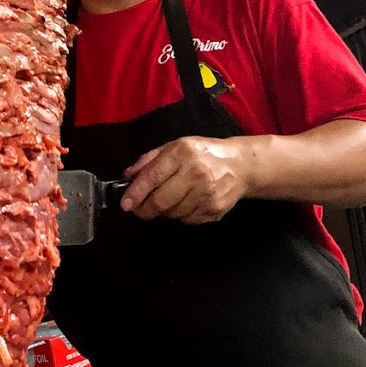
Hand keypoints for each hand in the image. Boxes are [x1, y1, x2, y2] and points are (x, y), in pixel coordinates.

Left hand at [121, 137, 251, 223]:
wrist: (240, 165)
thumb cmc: (203, 154)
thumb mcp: (174, 147)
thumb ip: (149, 160)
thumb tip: (128, 176)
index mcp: (182, 153)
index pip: (153, 177)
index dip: (136, 193)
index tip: (125, 203)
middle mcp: (196, 173)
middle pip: (161, 201)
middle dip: (145, 209)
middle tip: (139, 209)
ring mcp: (207, 194)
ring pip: (173, 214)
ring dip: (164, 212)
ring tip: (168, 200)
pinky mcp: (215, 209)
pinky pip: (187, 220)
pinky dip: (180, 215)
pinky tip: (185, 202)